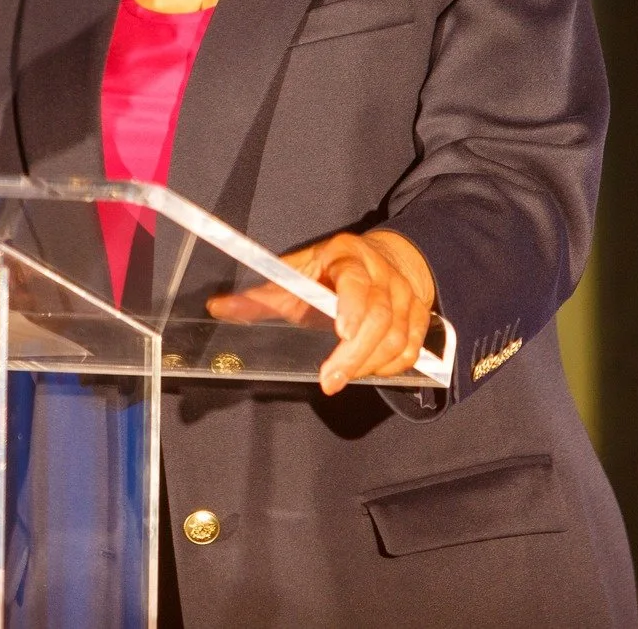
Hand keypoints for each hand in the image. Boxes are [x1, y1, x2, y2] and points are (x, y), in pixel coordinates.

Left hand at [207, 230, 435, 394]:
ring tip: (344, 376)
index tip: (341, 332)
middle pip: (381, 316)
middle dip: (356, 353)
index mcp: (347, 256)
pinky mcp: (420, 314)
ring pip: (399, 336)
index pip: (356, 279)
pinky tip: (370, 372)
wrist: (385, 258)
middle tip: (331, 380)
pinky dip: (393, 366)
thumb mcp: (294, 274)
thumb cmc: (329, 271)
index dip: (352, 306)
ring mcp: (405, 295)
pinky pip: (413, 348)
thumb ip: (260, 296)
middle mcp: (381, 274)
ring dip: (371, 364)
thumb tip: (217, 307)